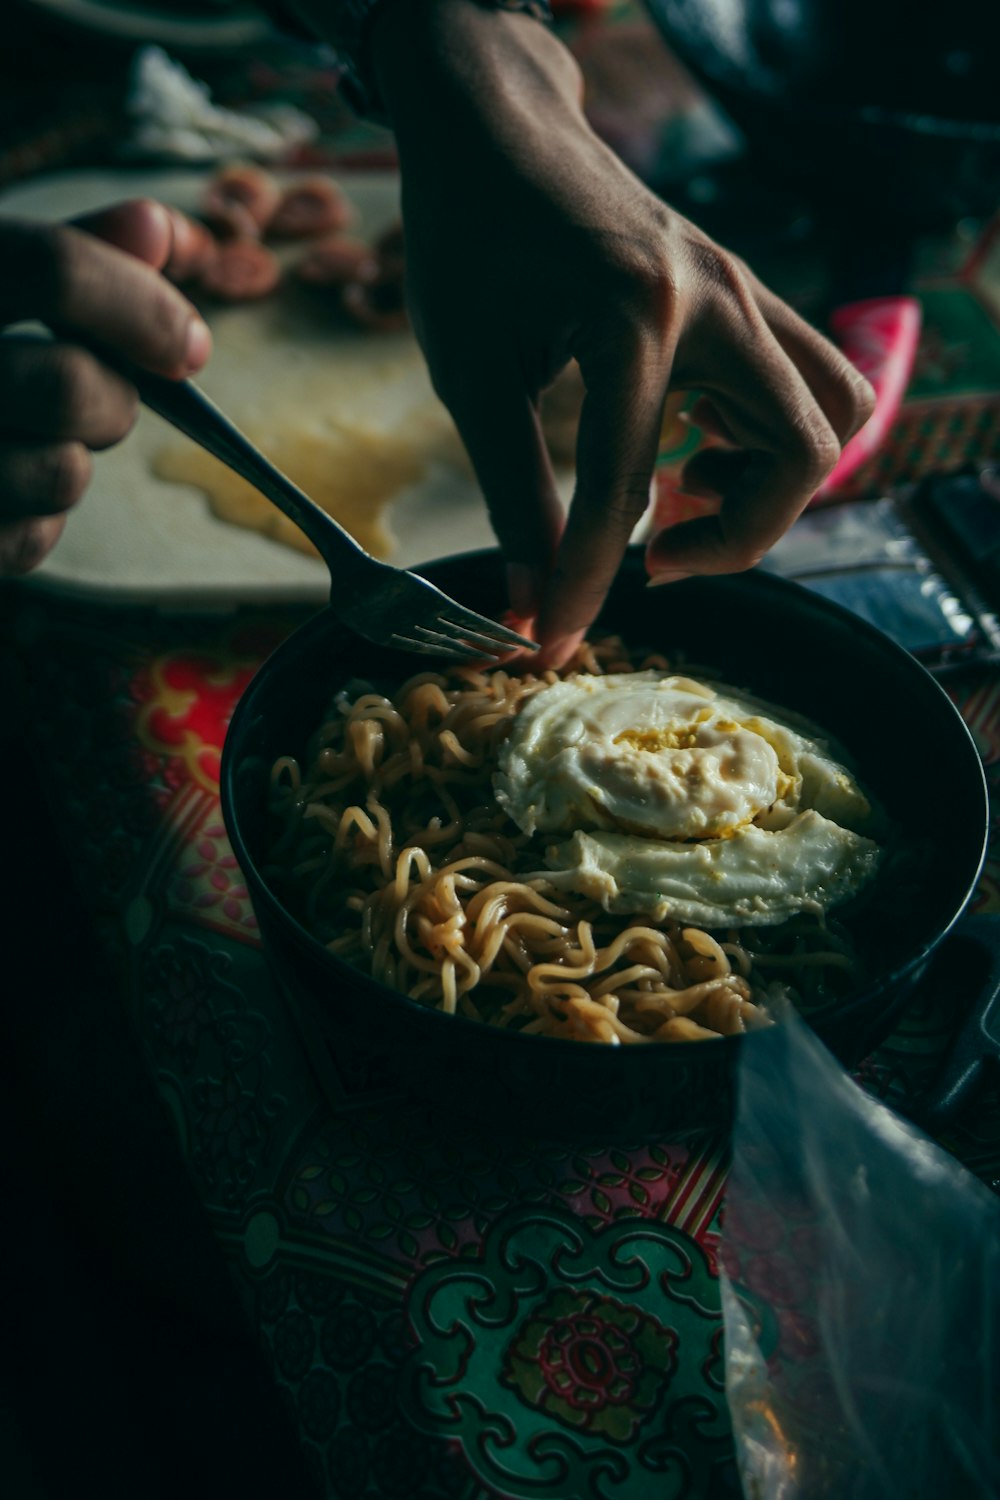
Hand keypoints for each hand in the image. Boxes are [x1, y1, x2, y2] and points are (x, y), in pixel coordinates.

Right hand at [0, 199, 211, 575]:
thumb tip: (158, 229)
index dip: (144, 307)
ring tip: (37, 439)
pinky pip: (31, 540)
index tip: (189, 346)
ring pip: (63, 473)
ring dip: (77, 460)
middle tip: (103, 397)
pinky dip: (39, 519)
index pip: (56, 271)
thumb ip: (73, 249)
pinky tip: (5, 485)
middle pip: (71, 385)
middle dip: (117, 400)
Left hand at [365, 0, 872, 664]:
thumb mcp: (472, 373)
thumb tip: (530, 596)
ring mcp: (743, 289)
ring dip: (774, 481)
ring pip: (834, 410)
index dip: (588, 582)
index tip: (554, 640)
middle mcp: (715, 299)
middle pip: (805, 452)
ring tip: (682, 492)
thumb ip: (511, 490)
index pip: (629, 487)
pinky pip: (810, 379)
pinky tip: (690, 442)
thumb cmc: (469, 238)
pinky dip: (773, 434)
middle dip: (738, 537)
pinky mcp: (743, 293)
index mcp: (634, 316)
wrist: (497, 129)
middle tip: (655, 557)